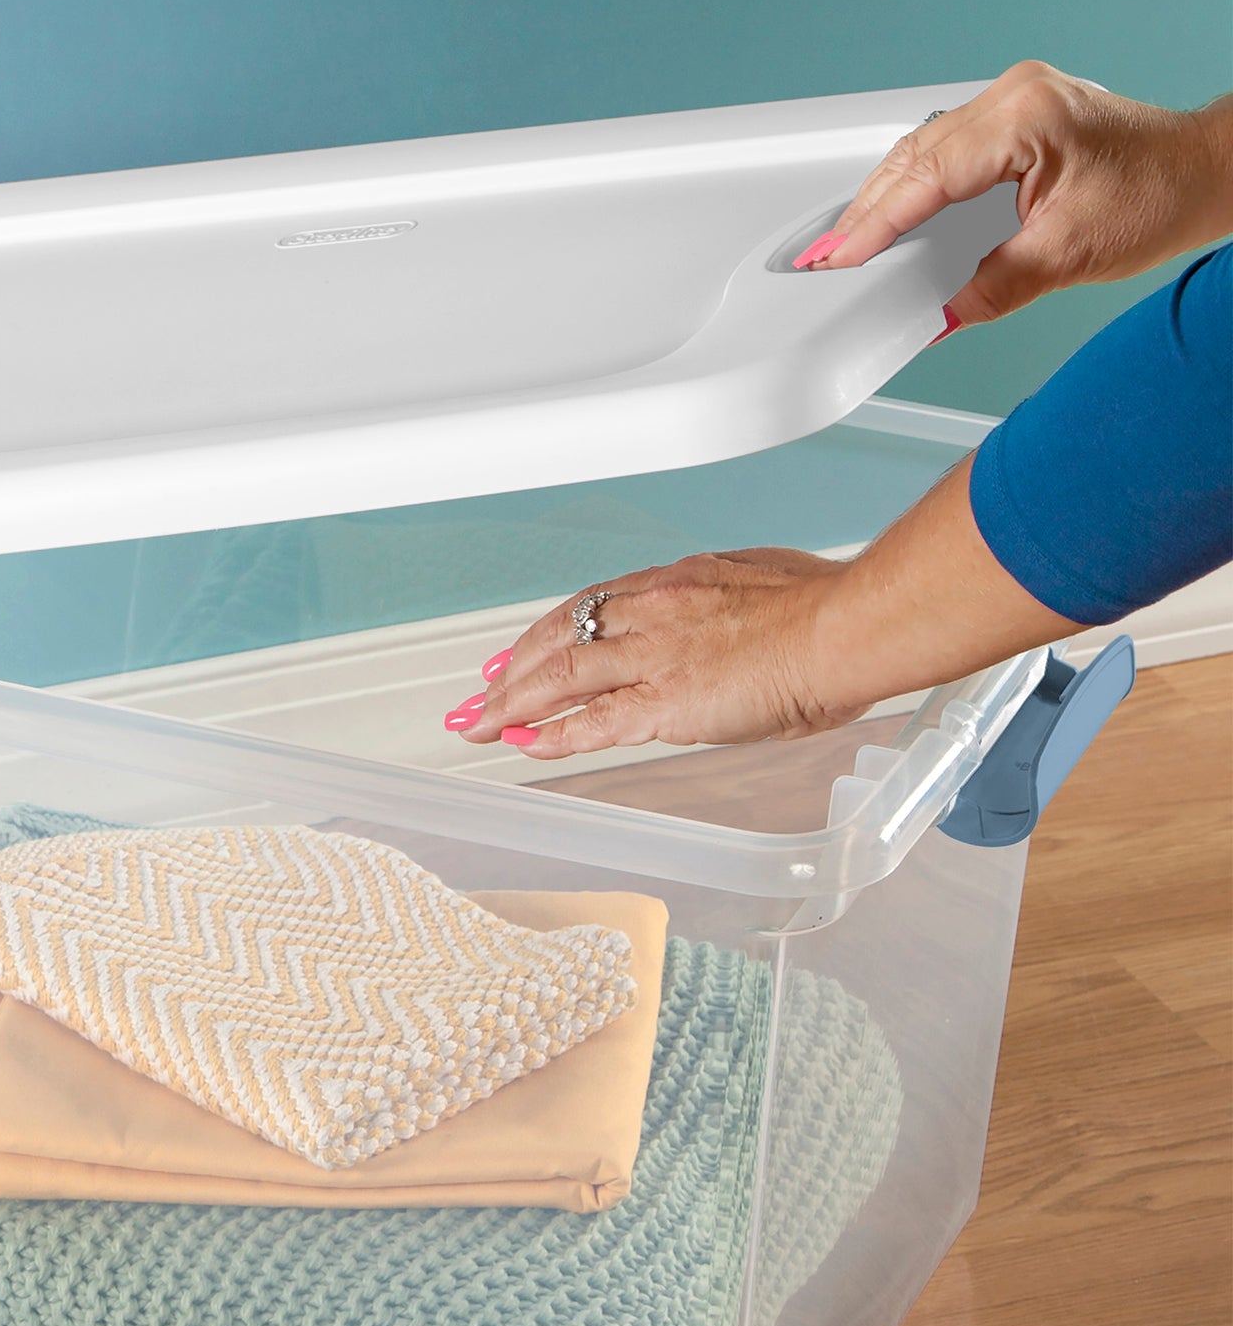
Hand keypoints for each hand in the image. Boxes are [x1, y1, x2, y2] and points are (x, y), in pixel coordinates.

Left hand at [446, 464, 1083, 759]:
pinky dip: (550, 734)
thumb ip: (728, 604)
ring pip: (558, 676)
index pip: (591, 605)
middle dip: (510, 668)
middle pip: (559, 638)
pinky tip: (521, 744)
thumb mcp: (762, 582)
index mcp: (677, 581)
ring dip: (510, 703)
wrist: (848, 626)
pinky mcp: (663, 702)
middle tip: (477, 694)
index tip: (518, 650)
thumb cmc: (829, 606)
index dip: (547, 631)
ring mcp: (653, 656)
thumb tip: (724, 624)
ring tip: (476, 725)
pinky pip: (591, 723)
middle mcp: (652, 612)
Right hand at [798, 62, 1232, 324]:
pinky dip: (910, 184)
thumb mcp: (1068, 256)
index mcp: (1026, 117)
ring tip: (843, 243)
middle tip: (821, 259)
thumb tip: (937, 317)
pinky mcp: (1015, 115)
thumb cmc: (1160, 196)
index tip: (837, 260)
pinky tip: (888, 213)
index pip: (926, 175)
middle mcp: (1015, 97)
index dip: (875, 224)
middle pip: (911, 156)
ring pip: (920, 148)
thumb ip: (992, 287)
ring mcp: (1014, 100)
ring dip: (881, 197)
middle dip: (863, 211)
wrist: (1204, 173)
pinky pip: (942, 146)